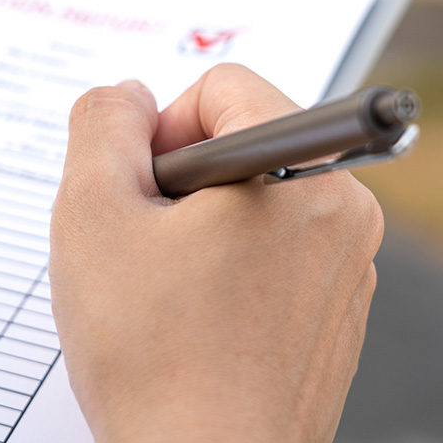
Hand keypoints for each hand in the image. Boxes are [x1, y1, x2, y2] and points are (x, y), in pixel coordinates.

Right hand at [50, 64, 382, 442]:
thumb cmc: (152, 355)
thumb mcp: (93, 212)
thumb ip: (103, 124)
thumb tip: (129, 97)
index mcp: (301, 172)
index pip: (224, 86)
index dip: (162, 128)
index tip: (140, 190)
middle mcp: (345, 211)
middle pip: (242, 139)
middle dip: (180, 178)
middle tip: (144, 244)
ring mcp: (348, 266)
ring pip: (255, 195)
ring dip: (200, 224)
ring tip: (168, 289)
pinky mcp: (338, 311)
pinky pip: (276, 249)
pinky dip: (229, 263)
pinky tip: (196, 319)